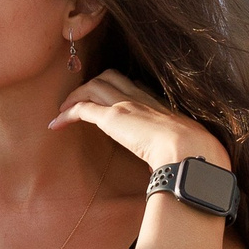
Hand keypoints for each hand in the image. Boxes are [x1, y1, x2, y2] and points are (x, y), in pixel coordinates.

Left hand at [47, 68, 225, 178]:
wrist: (187, 150)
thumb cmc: (192, 153)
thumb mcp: (186, 148)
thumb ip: (175, 153)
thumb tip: (169, 171)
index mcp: (159, 104)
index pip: (134, 85)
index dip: (119, 88)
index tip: (111, 97)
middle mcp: (141, 98)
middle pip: (110, 76)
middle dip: (92, 84)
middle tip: (80, 99)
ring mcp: (125, 104)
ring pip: (92, 86)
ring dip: (75, 96)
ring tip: (63, 111)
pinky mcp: (111, 117)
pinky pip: (82, 109)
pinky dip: (66, 115)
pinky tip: (56, 125)